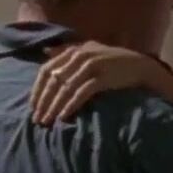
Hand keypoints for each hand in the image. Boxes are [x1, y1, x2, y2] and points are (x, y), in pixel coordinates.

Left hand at [31, 41, 165, 123]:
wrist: (139, 66)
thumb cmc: (112, 61)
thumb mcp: (90, 50)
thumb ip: (67, 51)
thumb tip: (45, 51)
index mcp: (74, 50)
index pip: (47, 70)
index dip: (37, 90)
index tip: (33, 107)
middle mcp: (80, 56)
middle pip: (54, 81)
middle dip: (43, 102)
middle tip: (37, 119)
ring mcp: (92, 66)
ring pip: (65, 88)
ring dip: (54, 107)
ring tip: (48, 121)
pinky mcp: (103, 77)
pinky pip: (81, 93)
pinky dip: (70, 106)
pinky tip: (64, 117)